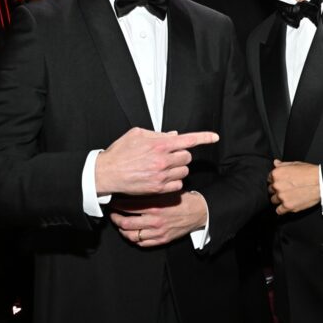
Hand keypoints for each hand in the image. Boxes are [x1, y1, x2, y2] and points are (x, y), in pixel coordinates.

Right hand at [95, 128, 218, 195]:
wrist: (107, 173)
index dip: (204, 137)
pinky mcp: (158, 188)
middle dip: (182, 155)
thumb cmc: (120, 152)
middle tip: (170, 156)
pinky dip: (174, 182)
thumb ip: (157, 134)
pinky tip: (164, 178)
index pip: (188, 140)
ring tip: (164, 167)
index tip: (215, 137)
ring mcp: (161, 175)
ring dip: (178, 168)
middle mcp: (163, 160)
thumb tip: (174, 136)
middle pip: (187, 157)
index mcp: (159, 144)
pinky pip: (178, 185)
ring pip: (183, 171)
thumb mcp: (136, 134)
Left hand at [109, 192, 208, 247]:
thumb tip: (130, 190)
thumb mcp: (165, 191)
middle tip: (112, 213)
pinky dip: (133, 238)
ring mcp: (157, 232)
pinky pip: (141, 243)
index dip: (117, 204)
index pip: (128, 206)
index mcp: (155, 206)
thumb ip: (149, 193)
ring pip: (131, 235)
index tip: (113, 201)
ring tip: (120, 223)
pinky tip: (131, 232)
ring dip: (122, 229)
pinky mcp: (161, 240)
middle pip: (126, 222)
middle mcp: (155, 220)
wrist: (197, 212)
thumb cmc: (180, 200)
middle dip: (115, 217)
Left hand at [268, 160, 320, 214]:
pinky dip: (282, 209)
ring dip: (279, 199)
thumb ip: (283, 165)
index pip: (269, 179)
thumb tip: (276, 163)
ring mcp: (282, 196)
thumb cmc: (310, 173)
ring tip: (289, 197)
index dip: (275, 181)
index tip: (281, 183)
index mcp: (277, 174)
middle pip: (271, 190)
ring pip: (273, 200)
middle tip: (286, 189)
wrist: (321, 182)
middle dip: (277, 190)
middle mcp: (277, 185)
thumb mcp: (295, 164)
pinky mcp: (287, 206)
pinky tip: (287, 206)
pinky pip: (279, 211)